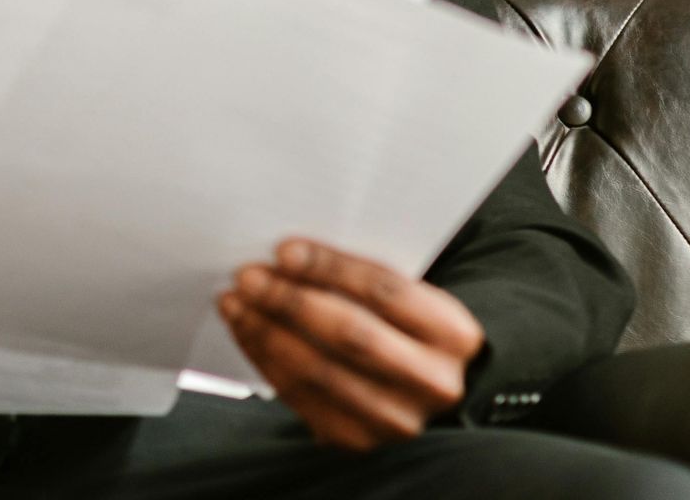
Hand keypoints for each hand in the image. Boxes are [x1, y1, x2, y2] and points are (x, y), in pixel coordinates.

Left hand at [219, 238, 484, 451]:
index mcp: (453, 333)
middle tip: (249, 276)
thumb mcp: (410, 298)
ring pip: (318, 370)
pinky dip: (265, 359)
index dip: (330, 268)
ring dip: (266, 331)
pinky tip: (247, 330)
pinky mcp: (357, 439)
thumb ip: (364, 278)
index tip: (284, 250)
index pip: (385, 291)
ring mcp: (395, 418)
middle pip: (350, 334)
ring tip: (236, 301)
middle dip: (290, 301)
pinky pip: (299, 396)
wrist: (423, 387)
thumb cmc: (406, 326)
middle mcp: (433, 382)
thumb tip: (290, 255)